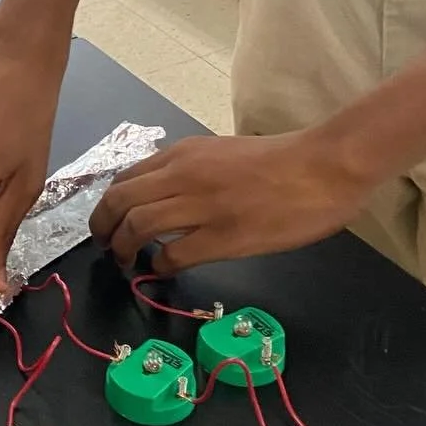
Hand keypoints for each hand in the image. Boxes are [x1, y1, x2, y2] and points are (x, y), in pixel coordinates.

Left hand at [89, 131, 370, 271]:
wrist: (323, 167)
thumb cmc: (281, 160)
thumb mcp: (223, 153)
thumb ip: (191, 170)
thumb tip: (166, 198)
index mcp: (184, 154)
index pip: (125, 177)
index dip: (108, 204)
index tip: (108, 222)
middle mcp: (184, 175)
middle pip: (119, 200)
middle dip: (102, 227)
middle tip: (105, 246)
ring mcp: (202, 206)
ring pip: (137, 226)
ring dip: (123, 249)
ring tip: (126, 262)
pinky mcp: (223, 236)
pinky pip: (174, 255)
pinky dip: (160, 266)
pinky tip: (164, 271)